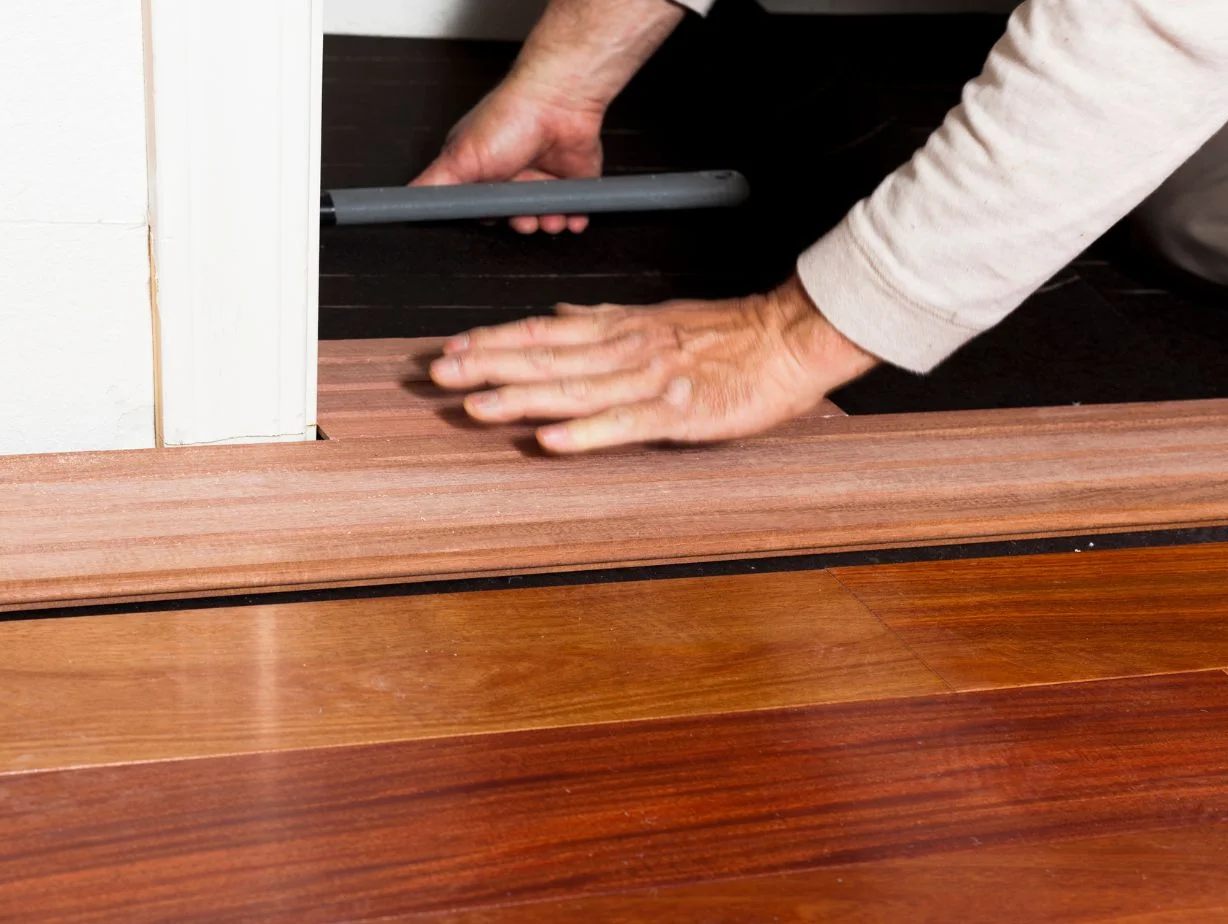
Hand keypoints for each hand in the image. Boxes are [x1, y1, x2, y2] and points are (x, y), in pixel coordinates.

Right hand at [411, 75, 604, 234]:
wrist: (558, 100)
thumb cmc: (509, 118)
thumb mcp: (460, 157)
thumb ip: (434, 184)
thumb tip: (407, 200)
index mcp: (481, 170)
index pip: (478, 208)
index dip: (486, 218)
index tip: (491, 220)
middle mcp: (510, 175)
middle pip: (512, 216)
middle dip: (519, 223)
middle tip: (523, 218)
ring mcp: (541, 177)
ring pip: (542, 217)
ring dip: (547, 223)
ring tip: (549, 216)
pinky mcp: (569, 179)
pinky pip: (573, 209)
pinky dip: (574, 217)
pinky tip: (571, 217)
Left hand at [429, 277, 879, 452]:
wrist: (789, 339)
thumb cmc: (730, 333)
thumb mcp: (658, 316)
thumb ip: (605, 317)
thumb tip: (559, 310)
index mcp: (620, 328)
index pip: (544, 331)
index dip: (494, 340)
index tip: (451, 348)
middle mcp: (626, 349)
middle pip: (546, 358)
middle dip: (488, 367)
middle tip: (438, 376)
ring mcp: (650, 381)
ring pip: (574, 389)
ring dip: (522, 398)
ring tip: (476, 407)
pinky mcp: (678, 413)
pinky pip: (625, 424)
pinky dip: (586, 433)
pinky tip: (550, 441)